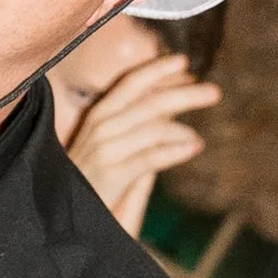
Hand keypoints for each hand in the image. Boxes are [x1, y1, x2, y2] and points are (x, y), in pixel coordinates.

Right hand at [66, 54, 218, 238]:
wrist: (64, 216)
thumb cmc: (89, 180)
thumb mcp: (106, 147)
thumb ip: (135, 128)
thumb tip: (170, 111)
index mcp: (98, 116)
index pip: (130, 84)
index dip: (157, 70)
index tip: (183, 62)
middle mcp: (101, 128)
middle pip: (149, 102)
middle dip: (184, 94)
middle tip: (213, 92)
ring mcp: (105, 150)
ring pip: (153, 128)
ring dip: (182, 130)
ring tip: (199, 140)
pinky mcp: (112, 174)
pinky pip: (151, 157)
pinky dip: (175, 151)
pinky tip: (193, 149)